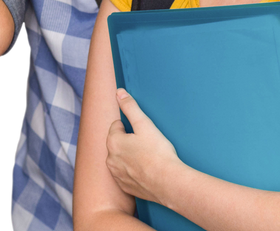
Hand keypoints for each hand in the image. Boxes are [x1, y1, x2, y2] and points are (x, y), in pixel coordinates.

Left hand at [106, 89, 184, 203]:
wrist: (169, 183)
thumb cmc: (158, 153)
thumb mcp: (144, 124)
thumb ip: (130, 107)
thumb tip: (119, 92)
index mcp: (113, 142)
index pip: (117, 126)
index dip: (131, 127)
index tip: (143, 133)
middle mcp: (110, 159)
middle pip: (117, 143)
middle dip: (129, 141)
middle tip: (147, 145)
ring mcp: (117, 175)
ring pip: (120, 159)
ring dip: (129, 157)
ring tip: (147, 158)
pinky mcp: (125, 187)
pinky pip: (126, 175)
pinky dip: (133, 172)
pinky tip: (146, 171)